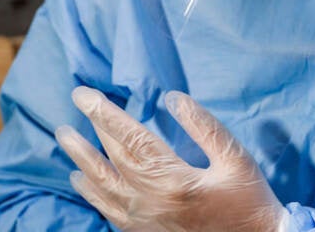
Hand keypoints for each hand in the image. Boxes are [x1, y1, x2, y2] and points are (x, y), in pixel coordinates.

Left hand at [55, 86, 285, 231]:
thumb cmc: (249, 200)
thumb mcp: (235, 158)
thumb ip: (204, 126)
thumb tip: (173, 98)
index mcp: (174, 180)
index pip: (131, 139)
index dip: (105, 114)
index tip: (85, 95)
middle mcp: (152, 202)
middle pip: (112, 161)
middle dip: (90, 132)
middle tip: (73, 108)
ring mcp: (145, 222)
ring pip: (103, 189)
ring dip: (82, 161)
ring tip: (66, 140)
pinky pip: (109, 213)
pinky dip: (92, 195)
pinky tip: (83, 182)